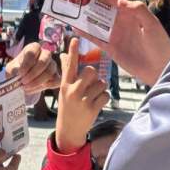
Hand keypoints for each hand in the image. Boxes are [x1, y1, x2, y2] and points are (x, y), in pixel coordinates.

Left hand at [5, 42, 60, 93]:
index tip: (20, 73)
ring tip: (26, 87)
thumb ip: (13, 70)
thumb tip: (18, 74)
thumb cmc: (17, 70)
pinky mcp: (56, 75)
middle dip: (32, 74)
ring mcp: (52, 64)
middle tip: (23, 82)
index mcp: (34, 48)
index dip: (26, 64)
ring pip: (49, 72)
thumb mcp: (11, 69)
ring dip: (37, 82)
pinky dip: (46, 86)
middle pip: (43, 61)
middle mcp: (45, 53)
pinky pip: (56, 80)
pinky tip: (35, 88)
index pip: (33, 52)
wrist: (23, 80)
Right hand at [55, 38, 109, 153]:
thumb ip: (66, 72)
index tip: (75, 39)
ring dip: (100, 89)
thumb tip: (64, 54)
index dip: (72, 51)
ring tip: (92, 97)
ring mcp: (83, 100)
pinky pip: (105, 95)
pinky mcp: (92, 108)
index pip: (69, 65)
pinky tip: (96, 104)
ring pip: (101, 83)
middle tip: (90, 85)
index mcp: (65, 84)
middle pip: (90, 71)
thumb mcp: (64, 89)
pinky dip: (104, 98)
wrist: (68, 130)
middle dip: (94, 76)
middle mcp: (73, 90)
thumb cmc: (67, 106)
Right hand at [75, 0, 169, 85]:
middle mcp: (120, 20)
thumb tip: (120, 1)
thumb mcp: (152, 25)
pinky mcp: (110, 47)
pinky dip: (85, 32)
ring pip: (96, 21)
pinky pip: (95, 38)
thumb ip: (138, 10)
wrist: (160, 70)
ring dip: (84, 14)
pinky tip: (75, 27)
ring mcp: (114, 34)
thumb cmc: (160, 45)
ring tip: (69, 6)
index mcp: (131, 12)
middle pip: (102, 6)